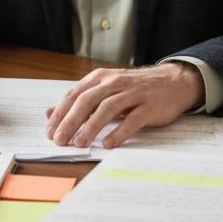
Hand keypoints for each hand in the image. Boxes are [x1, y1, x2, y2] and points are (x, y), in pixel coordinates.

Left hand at [45, 63, 204, 148]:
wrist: (172, 82)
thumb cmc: (134, 89)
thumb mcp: (106, 90)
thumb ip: (80, 101)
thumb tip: (50, 113)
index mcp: (100, 78)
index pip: (75, 95)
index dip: (61, 113)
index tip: (50, 131)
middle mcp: (114, 83)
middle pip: (87, 100)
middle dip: (71, 120)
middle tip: (59, 139)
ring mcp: (133, 93)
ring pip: (107, 108)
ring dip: (91, 126)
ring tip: (79, 142)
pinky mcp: (149, 106)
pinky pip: (132, 120)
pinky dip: (118, 132)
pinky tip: (108, 143)